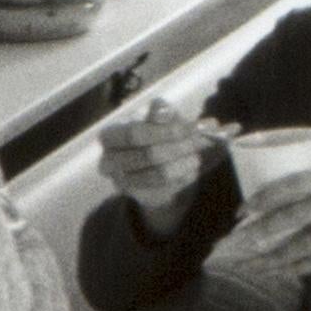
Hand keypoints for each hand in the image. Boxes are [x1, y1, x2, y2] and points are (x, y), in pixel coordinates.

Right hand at [101, 98, 219, 221]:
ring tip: (197, 156)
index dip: (166, 130)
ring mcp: (123, 181)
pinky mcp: (139, 196)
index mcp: (110, 135)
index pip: (136, 133)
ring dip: (185, 162)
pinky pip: (168, 188)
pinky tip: (191, 168)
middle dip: (180, 146)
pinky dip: (185, 176)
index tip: (192, 127)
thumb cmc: (153, 133)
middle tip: (201, 141)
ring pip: (161, 173)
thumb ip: (164, 114)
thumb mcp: (157, 119)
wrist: (149, 164)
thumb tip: (178, 113)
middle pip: (150, 154)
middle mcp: (110, 160)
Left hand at [220, 163, 310, 294]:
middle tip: (241, 236)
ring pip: (305, 241)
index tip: (246, 206)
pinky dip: (297, 267)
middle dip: (264, 225)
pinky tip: (280, 271)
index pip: (301, 182)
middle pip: (299, 211)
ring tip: (254, 260)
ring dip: (275, 253)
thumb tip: (283, 196)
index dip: (268, 194)